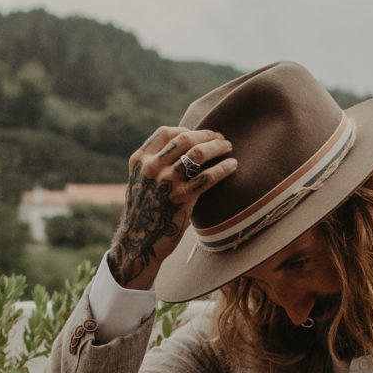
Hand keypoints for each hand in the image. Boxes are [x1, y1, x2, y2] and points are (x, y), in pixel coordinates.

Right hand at [108, 126, 237, 288]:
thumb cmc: (145, 212)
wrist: (139, 242)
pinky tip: (233, 166)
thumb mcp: (141, 183)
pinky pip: (208, 177)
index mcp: (140, 161)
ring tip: (228, 148)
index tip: (199, 135)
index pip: (166, 133)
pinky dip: (223, 168)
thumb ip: (155, 165)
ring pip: (198, 154)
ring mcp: (166, 182)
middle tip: (221, 138)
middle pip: (185, 139)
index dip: (186, 130)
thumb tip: (182, 150)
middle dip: (207, 135)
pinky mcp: (181, 198)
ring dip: (218, 147)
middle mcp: (152, 168)